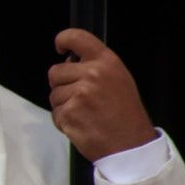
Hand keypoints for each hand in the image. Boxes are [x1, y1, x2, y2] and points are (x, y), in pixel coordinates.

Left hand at [48, 28, 155, 163]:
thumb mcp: (119, 80)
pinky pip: (55, 113)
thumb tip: (69, 60)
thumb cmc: (126, 115)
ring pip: (53, 94)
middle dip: (62, 85)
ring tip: (86, 114)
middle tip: (81, 99)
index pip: (77, 38)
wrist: (131, 146)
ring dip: (64, 105)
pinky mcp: (69, 113)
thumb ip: (96, 66)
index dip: (63, 40)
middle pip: (55, 71)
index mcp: (106, 62)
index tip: (60, 47)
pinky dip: (64, 121)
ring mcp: (79, 94)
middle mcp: (92, 74)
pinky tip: (82, 125)